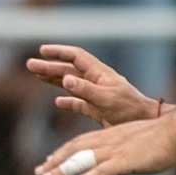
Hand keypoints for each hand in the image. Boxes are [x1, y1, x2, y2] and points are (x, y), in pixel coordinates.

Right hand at [26, 44, 158, 127]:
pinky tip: (57, 103)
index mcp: (100, 74)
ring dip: (54, 80)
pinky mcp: (97, 109)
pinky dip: (67, 102)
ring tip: (37, 76)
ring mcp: (96, 95)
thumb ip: (84, 89)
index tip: (42, 50)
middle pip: (69, 70)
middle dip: (49, 66)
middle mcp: (96, 81)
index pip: (76, 57)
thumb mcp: (106, 99)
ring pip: (71, 83)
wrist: (145, 124)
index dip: (59, 52)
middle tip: (29, 65)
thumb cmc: (129, 109)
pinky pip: (78, 103)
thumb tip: (65, 78)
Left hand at [36, 114, 175, 174]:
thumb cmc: (163, 137)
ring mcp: (115, 152)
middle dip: (56, 161)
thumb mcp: (136, 141)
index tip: (49, 160)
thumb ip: (123, 150)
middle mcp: (108, 142)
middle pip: (75, 150)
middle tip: (39, 172)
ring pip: (83, 160)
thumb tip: (117, 162)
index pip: (80, 143)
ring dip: (63, 170)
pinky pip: (103, 171)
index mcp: (110, 136)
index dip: (63, 152)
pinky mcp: (126, 162)